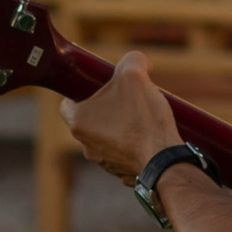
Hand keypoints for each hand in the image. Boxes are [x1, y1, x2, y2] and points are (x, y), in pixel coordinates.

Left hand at [58, 51, 181, 184]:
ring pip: (107, 137)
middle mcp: (86, 146)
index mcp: (78, 123)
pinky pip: (124, 153)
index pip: (67, 104)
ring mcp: (104, 162)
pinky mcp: (122, 171)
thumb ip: (131, 60)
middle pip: (91, 119)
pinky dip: (133, 144)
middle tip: (127, 98)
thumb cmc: (143, 118)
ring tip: (142, 116)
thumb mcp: (134, 75)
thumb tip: (136, 61)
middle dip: (107, 107)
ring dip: (121, 126)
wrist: (164, 159)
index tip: (98, 86)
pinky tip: (150, 135)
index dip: (80, 92)